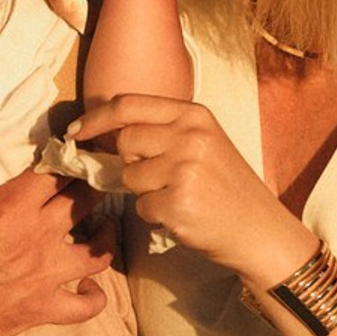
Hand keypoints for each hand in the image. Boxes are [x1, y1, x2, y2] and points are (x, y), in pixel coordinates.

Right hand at [0, 99, 111, 335]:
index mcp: (10, 206)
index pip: (57, 172)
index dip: (69, 159)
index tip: (75, 152)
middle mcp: (35, 238)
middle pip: (82, 204)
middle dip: (90, 189)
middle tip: (93, 181)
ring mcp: (42, 278)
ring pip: (96, 252)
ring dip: (104, 236)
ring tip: (102, 225)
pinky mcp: (40, 310)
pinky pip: (84, 307)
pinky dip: (94, 296)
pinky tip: (90, 286)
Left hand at [70, 95, 311, 284]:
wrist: (260, 231)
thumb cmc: (227, 189)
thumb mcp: (204, 143)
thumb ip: (163, 132)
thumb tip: (105, 136)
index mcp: (195, 115)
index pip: (128, 104)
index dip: (96, 118)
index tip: (76, 132)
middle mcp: (190, 136)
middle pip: (125, 142)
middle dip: (130, 164)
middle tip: (159, 179)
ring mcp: (184, 169)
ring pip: (129, 177)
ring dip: (144, 193)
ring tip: (179, 197)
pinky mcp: (178, 202)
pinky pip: (141, 208)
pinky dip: (155, 216)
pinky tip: (184, 216)